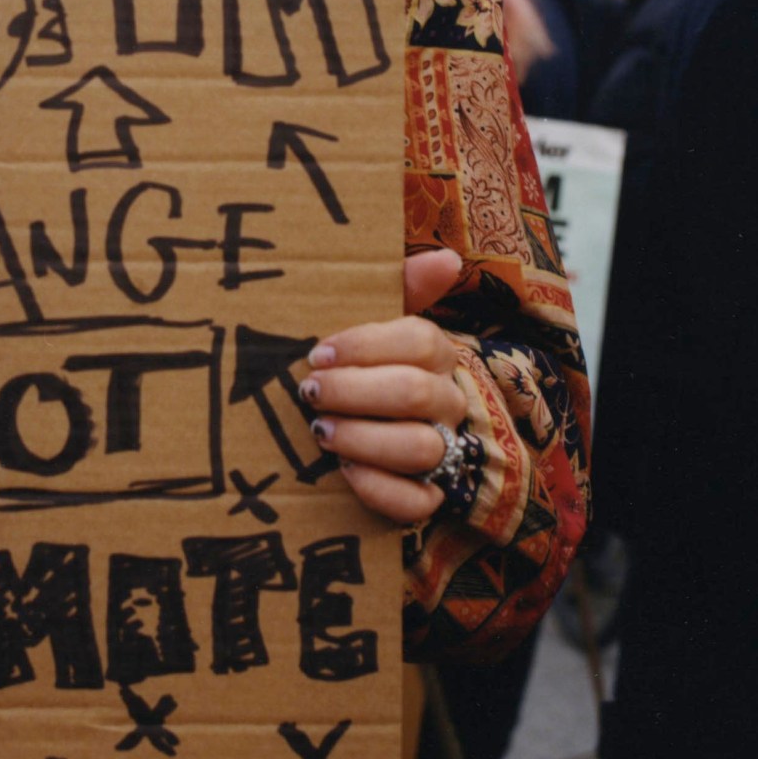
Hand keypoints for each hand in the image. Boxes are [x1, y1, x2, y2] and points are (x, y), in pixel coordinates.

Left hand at [300, 248, 467, 526]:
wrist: (370, 429)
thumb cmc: (368, 367)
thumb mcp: (377, 324)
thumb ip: (405, 287)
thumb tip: (448, 256)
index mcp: (436, 354)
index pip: (418, 341)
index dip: (365, 346)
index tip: (318, 353)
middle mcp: (448, 401)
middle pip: (414, 393)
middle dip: (354, 392)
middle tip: (309, 392)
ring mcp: (444, 452)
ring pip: (420, 448)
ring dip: (362, 439)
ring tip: (320, 431)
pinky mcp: (430, 497)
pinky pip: (416, 501)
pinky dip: (378, 489)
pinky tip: (344, 473)